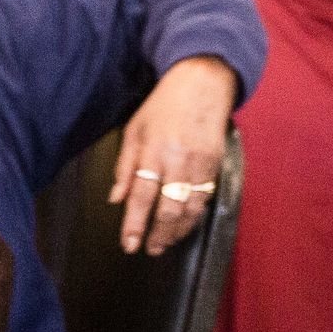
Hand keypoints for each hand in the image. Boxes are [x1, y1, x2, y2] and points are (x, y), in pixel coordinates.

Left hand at [108, 55, 237, 255]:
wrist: (203, 82)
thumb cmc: (165, 104)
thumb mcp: (134, 129)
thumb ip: (124, 166)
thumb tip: (116, 198)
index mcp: (153, 150)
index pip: (141, 197)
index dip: (135, 225)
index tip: (129, 244)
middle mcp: (178, 159)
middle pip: (168, 209)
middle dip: (158, 235)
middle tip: (150, 249)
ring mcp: (200, 162)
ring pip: (190, 208)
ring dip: (178, 231)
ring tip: (166, 242)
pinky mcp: (216, 162)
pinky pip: (206, 196)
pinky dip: (195, 214)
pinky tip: (185, 223)